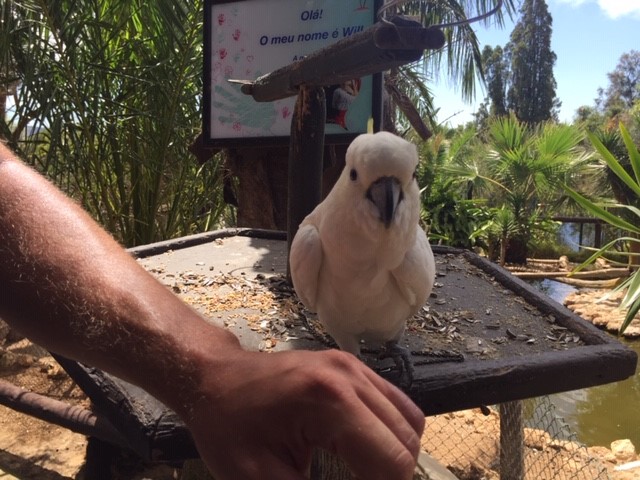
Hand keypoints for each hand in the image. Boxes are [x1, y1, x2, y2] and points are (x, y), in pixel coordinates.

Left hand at [186, 348, 424, 479]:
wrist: (213, 378)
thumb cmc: (228, 428)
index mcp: (331, 402)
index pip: (393, 461)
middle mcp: (351, 377)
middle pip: (407, 442)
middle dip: (391, 477)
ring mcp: (354, 367)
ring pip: (409, 420)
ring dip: (394, 456)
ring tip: (363, 475)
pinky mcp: (352, 366)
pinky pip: (395, 403)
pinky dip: (390, 433)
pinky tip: (364, 449)